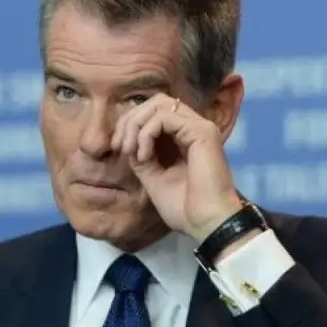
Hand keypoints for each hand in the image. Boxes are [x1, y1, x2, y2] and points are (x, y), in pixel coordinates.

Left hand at [113, 93, 242, 241]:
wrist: (207, 224)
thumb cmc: (186, 209)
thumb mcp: (154, 179)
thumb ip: (142, 158)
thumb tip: (127, 143)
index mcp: (184, 138)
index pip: (154, 113)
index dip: (131, 124)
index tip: (119, 149)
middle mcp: (194, 128)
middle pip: (155, 102)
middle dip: (130, 120)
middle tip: (120, 147)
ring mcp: (199, 127)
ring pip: (159, 104)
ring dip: (136, 125)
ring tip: (130, 151)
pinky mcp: (202, 131)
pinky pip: (164, 117)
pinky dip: (147, 133)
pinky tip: (145, 155)